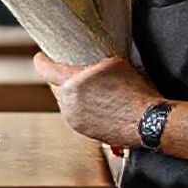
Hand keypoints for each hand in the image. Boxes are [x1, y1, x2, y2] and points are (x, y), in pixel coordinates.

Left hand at [33, 53, 162, 146]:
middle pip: (57, 86)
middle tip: (78, 73)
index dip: (42, 61)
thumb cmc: (134, 90)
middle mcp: (69, 103)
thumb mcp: (113, 63)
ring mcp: (74, 119)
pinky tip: (98, 104)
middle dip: (64, 79)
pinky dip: (81, 108)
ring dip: (74, 95)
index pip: (46, 69)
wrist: (146, 120)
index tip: (41, 57)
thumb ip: (92, 63)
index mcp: (73, 83)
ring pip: (66, 101)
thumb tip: (86, 63)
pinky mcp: (82, 131)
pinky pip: (75, 114)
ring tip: (94, 91)